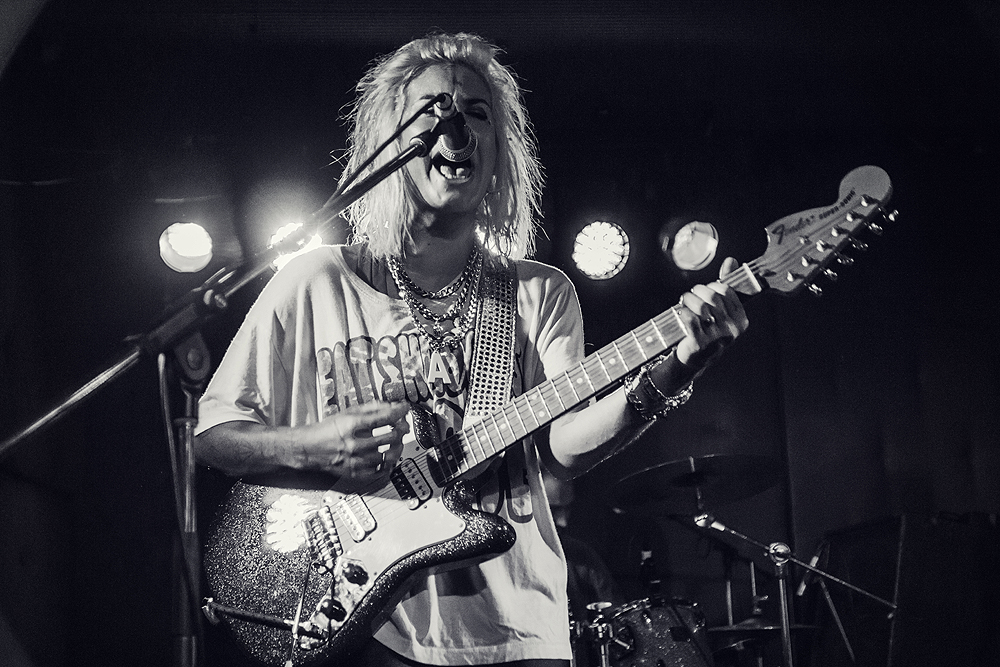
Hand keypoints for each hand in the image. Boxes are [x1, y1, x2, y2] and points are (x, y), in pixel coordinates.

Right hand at [295, 402, 409, 490]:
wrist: (309, 448)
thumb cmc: (327, 430)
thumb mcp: (347, 412)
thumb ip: (370, 408)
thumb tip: (390, 406)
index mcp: (352, 425)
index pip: (384, 417)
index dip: (400, 411)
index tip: (405, 409)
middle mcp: (355, 443)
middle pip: (390, 437)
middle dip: (402, 429)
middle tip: (403, 425)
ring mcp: (355, 460)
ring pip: (388, 456)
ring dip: (396, 447)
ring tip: (396, 441)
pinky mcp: (355, 473)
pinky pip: (379, 471)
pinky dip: (387, 463)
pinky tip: (387, 455)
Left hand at [672, 256, 748, 374]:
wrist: (696, 358)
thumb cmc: (710, 330)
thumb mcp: (723, 311)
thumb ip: (726, 286)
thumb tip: (731, 261)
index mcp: (741, 320)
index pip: (726, 291)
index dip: (712, 286)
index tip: (705, 290)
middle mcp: (732, 330)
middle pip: (712, 297)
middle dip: (698, 291)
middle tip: (691, 294)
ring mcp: (716, 338)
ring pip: (700, 306)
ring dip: (688, 299)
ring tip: (684, 301)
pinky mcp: (699, 343)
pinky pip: (689, 318)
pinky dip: (683, 312)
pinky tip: (682, 313)